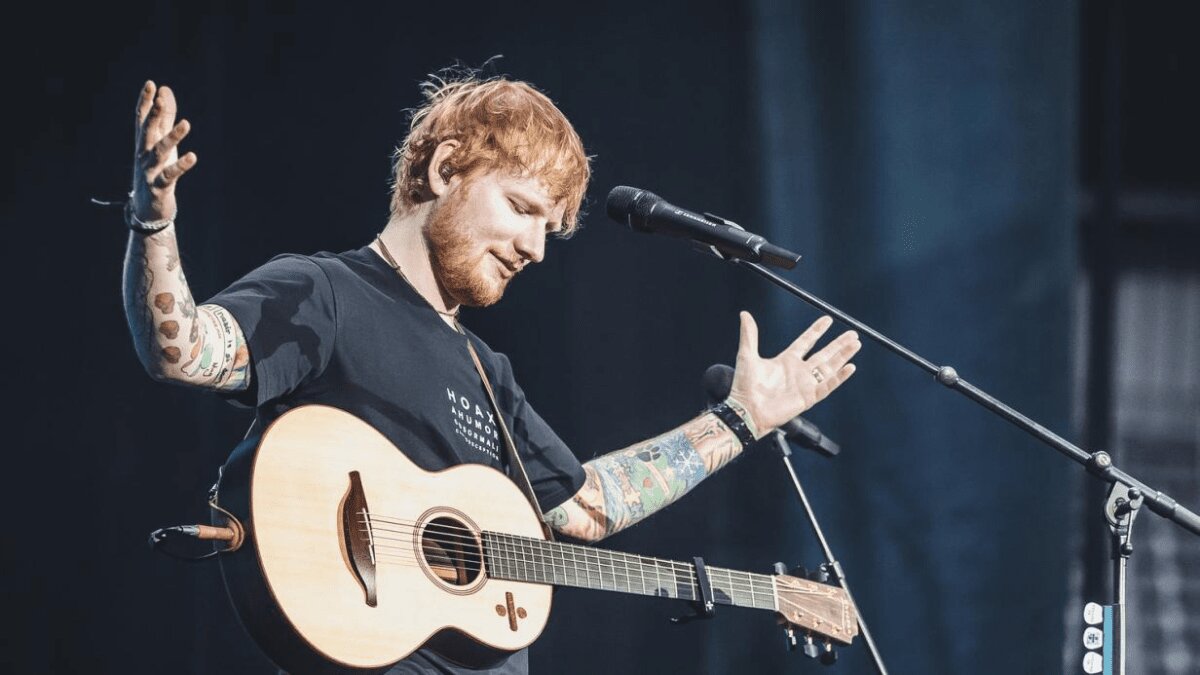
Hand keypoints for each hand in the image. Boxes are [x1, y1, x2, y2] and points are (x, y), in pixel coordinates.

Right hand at [131, 81, 196, 221]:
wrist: (147, 208)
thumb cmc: (155, 170)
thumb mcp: (160, 141)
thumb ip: (164, 117)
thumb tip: (166, 90)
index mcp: (144, 142)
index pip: (141, 118)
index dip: (145, 101)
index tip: (151, 84)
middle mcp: (143, 154)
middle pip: (147, 131)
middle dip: (154, 115)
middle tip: (161, 99)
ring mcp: (150, 170)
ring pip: (160, 152)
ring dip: (173, 137)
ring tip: (186, 124)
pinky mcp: (159, 186)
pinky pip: (170, 175)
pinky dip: (181, 166)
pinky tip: (193, 156)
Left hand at [727, 312, 860, 435]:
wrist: (746, 410)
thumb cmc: (744, 386)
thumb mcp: (747, 356)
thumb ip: (749, 335)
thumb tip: (744, 314)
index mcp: (786, 361)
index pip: (806, 342)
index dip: (817, 331)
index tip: (828, 320)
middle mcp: (798, 372)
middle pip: (824, 354)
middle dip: (838, 344)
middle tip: (853, 334)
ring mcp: (805, 385)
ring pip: (830, 367)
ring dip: (843, 356)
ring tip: (856, 344)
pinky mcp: (808, 397)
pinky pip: (828, 386)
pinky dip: (839, 377)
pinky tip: (850, 367)